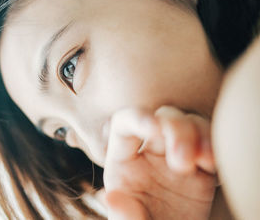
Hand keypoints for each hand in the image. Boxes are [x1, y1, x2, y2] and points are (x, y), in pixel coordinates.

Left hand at [103, 106, 217, 219]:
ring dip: (199, 135)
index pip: (124, 123)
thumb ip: (123, 215)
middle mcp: (149, 153)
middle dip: (176, 130)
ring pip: (190, 124)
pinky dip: (215, 146)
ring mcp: (176, 156)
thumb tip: (111, 198)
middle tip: (183, 163)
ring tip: (205, 163)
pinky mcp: (202, 167)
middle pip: (163, 118)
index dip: (138, 117)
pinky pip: (211, 144)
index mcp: (123, 160)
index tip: (156, 128)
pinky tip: (212, 163)